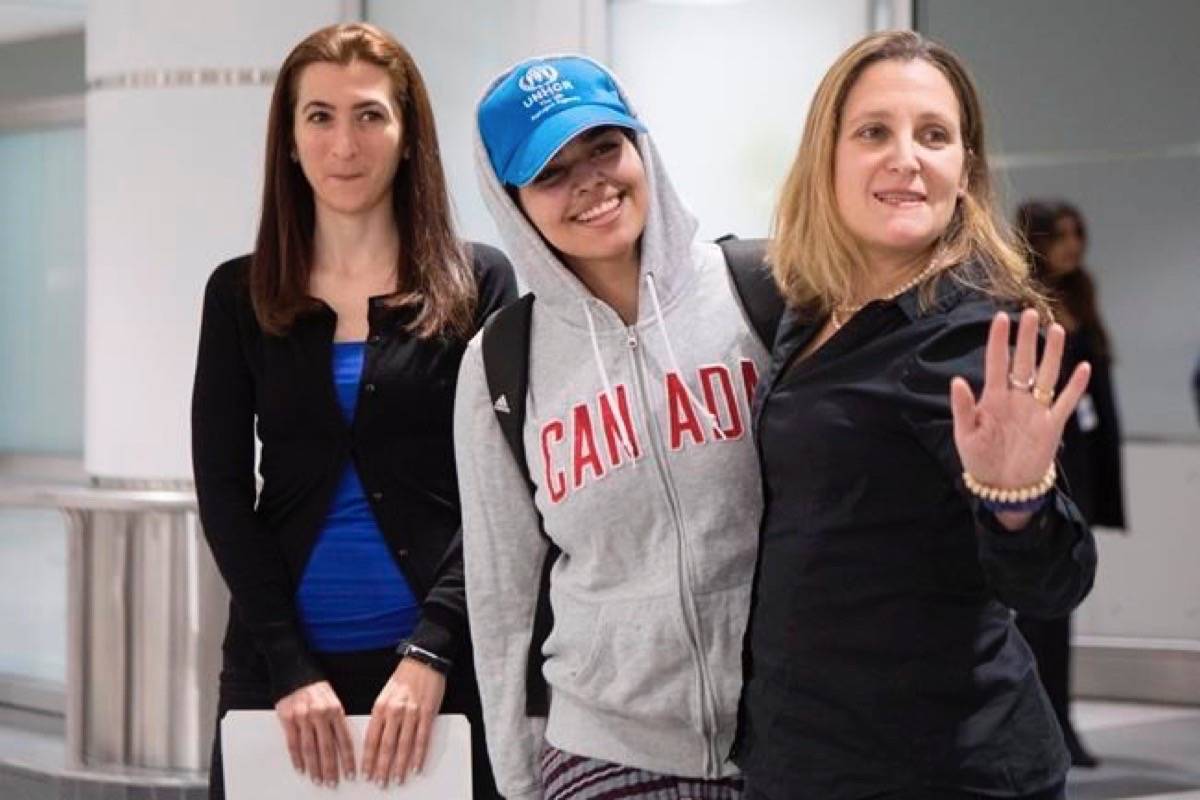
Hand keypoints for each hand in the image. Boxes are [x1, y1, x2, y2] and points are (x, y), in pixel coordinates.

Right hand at [274, 680, 354, 786]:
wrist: (295, 671)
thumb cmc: (316, 688)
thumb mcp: (333, 700)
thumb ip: (337, 721)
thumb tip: (343, 746)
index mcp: (335, 710)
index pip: (344, 739)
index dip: (347, 759)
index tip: (350, 773)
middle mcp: (320, 714)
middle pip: (327, 747)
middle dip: (331, 768)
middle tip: (333, 783)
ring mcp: (303, 717)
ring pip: (310, 748)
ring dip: (314, 767)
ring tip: (318, 780)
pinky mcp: (288, 719)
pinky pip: (293, 743)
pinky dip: (297, 758)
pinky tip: (301, 768)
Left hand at [361, 656, 446, 786]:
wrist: (423, 660)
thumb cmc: (403, 677)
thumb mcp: (385, 694)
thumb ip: (380, 716)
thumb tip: (375, 740)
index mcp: (380, 707)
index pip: (371, 739)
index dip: (368, 759)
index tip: (365, 774)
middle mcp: (394, 711)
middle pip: (386, 746)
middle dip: (382, 768)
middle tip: (380, 783)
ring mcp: (412, 713)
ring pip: (403, 745)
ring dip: (400, 765)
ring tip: (397, 780)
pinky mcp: (427, 713)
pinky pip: (423, 738)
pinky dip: (419, 755)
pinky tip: (416, 767)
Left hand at [950, 309, 1090, 528]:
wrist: (1002, 486)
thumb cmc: (979, 460)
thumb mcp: (965, 435)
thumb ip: (963, 408)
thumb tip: (957, 381)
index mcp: (992, 398)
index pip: (996, 362)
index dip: (998, 340)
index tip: (999, 317)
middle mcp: (1016, 398)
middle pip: (1024, 361)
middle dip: (1027, 338)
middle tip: (1031, 313)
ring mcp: (1035, 410)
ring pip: (1046, 375)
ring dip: (1052, 353)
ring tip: (1057, 329)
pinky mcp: (1051, 425)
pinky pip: (1065, 402)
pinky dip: (1075, 386)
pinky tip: (1083, 367)